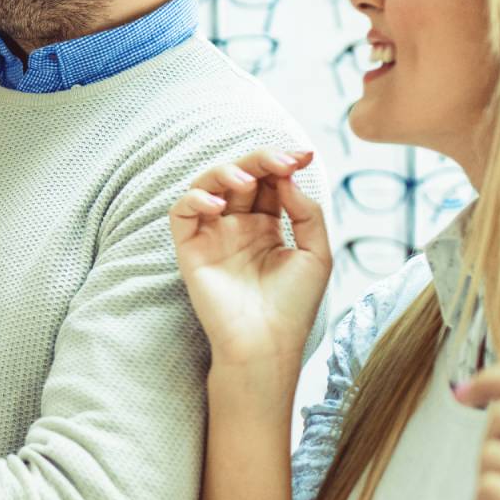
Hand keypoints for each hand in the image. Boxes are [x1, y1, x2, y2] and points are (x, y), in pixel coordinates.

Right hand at [169, 149, 329, 383]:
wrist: (267, 345)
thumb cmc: (293, 307)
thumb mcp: (317, 254)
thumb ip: (306, 212)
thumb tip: (287, 177)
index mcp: (269, 226)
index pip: (270, 181)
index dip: (283, 162)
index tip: (304, 155)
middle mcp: (238, 226)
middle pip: (241, 175)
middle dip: (260, 160)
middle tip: (280, 160)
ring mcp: (213, 235)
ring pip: (208, 184)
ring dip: (226, 171)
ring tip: (246, 180)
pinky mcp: (190, 249)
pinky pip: (182, 212)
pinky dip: (195, 199)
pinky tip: (218, 206)